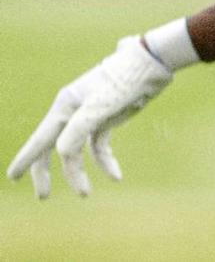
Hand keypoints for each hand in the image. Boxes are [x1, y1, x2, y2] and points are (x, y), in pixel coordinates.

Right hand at [6, 37, 172, 197]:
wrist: (151, 65)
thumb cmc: (123, 82)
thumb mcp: (99, 107)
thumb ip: (77, 130)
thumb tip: (61, 153)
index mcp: (64, 106)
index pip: (40, 138)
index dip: (26, 159)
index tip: (12, 177)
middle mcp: (73, 112)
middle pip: (54, 147)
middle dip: (47, 172)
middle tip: (44, 196)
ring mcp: (90, 116)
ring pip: (77, 150)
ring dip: (80, 172)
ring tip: (85, 194)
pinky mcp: (107, 119)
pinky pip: (100, 146)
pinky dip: (105, 161)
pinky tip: (116, 176)